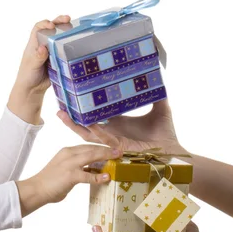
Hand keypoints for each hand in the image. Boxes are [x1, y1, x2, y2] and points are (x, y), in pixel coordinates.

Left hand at [14, 15, 70, 94]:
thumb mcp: (31, 66)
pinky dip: (71, 46)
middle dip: (59, 22)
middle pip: (51, 29)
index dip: (44, 24)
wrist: (33, 89)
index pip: (38, 28)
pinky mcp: (59, 59)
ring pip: (60, 38)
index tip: (51, 25)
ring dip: (67, 32)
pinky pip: (66, 50)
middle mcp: (44, 45)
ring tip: (76, 28)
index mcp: (34, 44)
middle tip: (68, 19)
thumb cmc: (28, 75)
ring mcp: (52, 51)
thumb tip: (43, 48)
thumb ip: (37, 57)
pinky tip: (78, 43)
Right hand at [16, 145, 121, 215]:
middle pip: (91, 148)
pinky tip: (106, 178)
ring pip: (91, 156)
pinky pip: (88, 175)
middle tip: (119, 150)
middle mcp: (69, 154)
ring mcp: (69, 164)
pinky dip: (98, 177)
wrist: (36, 189)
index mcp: (67, 151)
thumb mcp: (64, 169)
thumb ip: (77, 168)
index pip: (87, 146)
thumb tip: (90, 172)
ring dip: (106, 156)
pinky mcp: (70, 175)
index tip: (111, 149)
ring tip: (117, 157)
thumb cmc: (49, 182)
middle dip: (106, 149)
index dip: (100, 147)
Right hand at [57, 99, 187, 154]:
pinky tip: (88, 122)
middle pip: (85, 127)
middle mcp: (112, 133)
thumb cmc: (166, 135)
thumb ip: (158, 96)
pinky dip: (96, 130)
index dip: (84, 110)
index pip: (96, 117)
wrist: (173, 152)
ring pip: (88, 134)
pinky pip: (104, 138)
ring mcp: (113, 141)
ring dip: (75, 125)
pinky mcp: (119, 147)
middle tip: (59, 108)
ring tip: (63, 115)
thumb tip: (158, 79)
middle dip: (71, 119)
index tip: (72, 99)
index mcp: (117, 125)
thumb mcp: (161, 110)